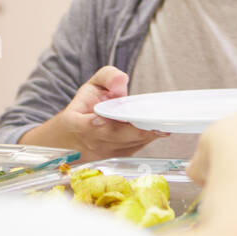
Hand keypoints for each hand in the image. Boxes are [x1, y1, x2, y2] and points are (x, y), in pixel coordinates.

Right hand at [52, 66, 166, 160]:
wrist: (78, 134)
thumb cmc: (87, 107)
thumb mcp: (94, 86)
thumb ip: (107, 78)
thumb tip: (120, 79)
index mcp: (74, 122)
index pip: (82, 125)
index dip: (91, 124)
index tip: (99, 119)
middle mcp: (88, 140)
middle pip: (114, 136)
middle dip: (135, 129)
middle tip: (154, 123)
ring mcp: (103, 152)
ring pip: (128, 143)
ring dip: (145, 134)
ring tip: (161, 126)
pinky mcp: (117, 157)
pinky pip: (135, 148)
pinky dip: (147, 138)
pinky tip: (159, 131)